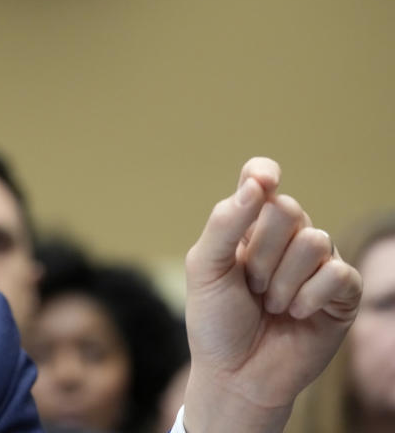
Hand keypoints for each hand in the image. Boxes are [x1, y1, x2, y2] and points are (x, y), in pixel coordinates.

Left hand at [182, 158, 361, 432]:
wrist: (236, 373)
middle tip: (250, 284)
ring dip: (282, 280)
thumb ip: (225, 224)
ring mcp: (315, 264)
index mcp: (247, 226)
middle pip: (287, 210)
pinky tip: (296, 314)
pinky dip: (310, 296)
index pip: (260, 181)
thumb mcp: (205, 268)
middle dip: (261, 251)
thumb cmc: (216, 320)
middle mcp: (284, 238)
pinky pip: (338, 273)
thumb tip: (255, 185)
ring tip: (270, 304)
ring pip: (314, 241)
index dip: (263, 173)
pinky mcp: (341, 293)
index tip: (264, 180)